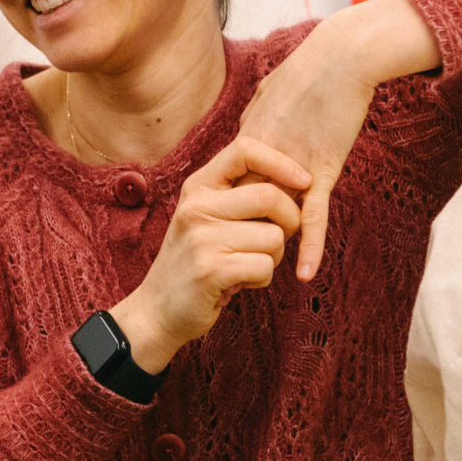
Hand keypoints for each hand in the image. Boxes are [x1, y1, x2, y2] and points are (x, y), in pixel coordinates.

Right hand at [108, 137, 308, 373]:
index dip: (282, 162)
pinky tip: (239, 283)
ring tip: (246, 265)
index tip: (304, 182)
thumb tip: (295, 181)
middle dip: (290, 221)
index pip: (245, 150)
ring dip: (273, 257)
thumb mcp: (206, 217)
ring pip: (274, 237)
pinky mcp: (211, 270)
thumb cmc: (195, 261)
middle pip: (271, 196)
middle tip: (276, 240)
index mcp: (198, 187)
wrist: (157, 310)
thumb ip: (239, 197)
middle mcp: (197, 207)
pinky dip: (261, 279)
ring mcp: (202, 238)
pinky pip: (265, 267)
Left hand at [238, 0, 438, 281]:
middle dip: (240, 236)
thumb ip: (258, 118)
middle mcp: (264, 156)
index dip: (226, 212)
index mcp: (248, 137)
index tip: (220, 233)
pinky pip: (314, 216)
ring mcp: (292, 166)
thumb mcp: (270, 93)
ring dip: (271, 246)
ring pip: (276, 217)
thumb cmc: (310, 69)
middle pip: (244, 207)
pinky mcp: (322, 170)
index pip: (228, 186)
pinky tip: (305, 273)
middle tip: (234, 263)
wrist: (341, 58)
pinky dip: (310, 246)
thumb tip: (252, 133)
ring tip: (257, 277)